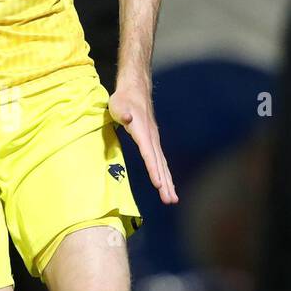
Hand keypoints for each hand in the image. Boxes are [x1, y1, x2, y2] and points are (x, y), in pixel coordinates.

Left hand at [108, 83, 177, 205]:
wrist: (135, 90)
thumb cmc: (124, 99)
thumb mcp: (118, 104)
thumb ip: (123, 112)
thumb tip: (129, 118)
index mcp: (143, 132)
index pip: (149, 154)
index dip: (153, 169)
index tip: (158, 184)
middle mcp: (152, 139)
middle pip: (160, 164)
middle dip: (165, 183)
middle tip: (170, 200)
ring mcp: (154, 141)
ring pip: (163, 165)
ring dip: (168, 182)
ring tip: (172, 199)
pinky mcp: (153, 143)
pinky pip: (161, 162)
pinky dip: (165, 174)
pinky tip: (167, 185)